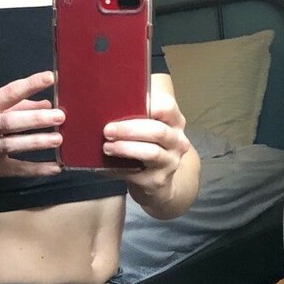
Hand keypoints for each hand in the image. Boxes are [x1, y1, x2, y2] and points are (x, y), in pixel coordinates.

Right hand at [0, 70, 64, 185]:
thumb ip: (16, 107)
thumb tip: (47, 104)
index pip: (7, 93)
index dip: (29, 85)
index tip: (50, 78)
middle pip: (9, 121)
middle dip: (35, 119)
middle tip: (59, 116)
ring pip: (12, 144)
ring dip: (36, 141)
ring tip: (58, 139)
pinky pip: (16, 169)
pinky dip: (36, 169)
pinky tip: (55, 167)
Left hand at [101, 86, 190, 203]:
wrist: (156, 181)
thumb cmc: (146, 145)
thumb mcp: (146, 127)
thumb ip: (136, 115)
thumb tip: (106, 102)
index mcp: (174, 121)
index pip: (166, 107)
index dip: (147, 104)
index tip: (124, 105)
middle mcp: (178, 140)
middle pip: (157, 130)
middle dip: (129, 129)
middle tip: (107, 130)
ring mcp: (171, 161)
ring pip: (151, 152)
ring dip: (125, 148)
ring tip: (107, 147)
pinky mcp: (159, 179)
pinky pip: (138, 172)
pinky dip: (120, 166)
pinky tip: (109, 163)